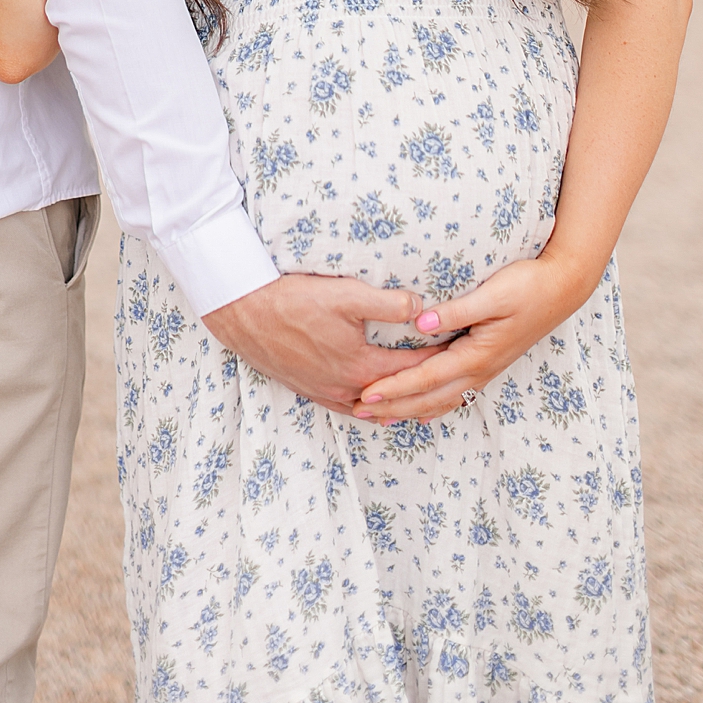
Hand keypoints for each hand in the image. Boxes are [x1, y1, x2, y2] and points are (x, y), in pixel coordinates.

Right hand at [203, 273, 434, 413]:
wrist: (244, 313)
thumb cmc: (294, 300)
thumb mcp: (346, 294)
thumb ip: (388, 303)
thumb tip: (421, 309)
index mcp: (360, 366)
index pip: (411, 370)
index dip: (437, 361)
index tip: (459, 353)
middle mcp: (346, 387)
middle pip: (395, 394)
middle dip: (422, 388)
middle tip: (448, 380)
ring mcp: (325, 392)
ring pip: (371, 407)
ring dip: (395, 403)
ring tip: (418, 400)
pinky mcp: (308, 389)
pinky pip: (345, 407)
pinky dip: (366, 408)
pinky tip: (370, 406)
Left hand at [351, 249, 598, 423]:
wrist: (562, 288)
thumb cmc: (527, 286)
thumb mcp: (492, 294)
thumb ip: (456, 310)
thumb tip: (420, 322)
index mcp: (476, 354)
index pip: (425, 377)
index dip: (394, 387)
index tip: (366, 394)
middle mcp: (479, 369)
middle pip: (429, 397)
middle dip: (394, 407)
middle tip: (359, 412)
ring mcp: (485, 370)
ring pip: (441, 400)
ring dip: (410, 410)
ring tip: (381, 417)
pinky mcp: (488, 363)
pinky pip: (455, 394)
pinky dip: (432, 405)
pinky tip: (421, 410)